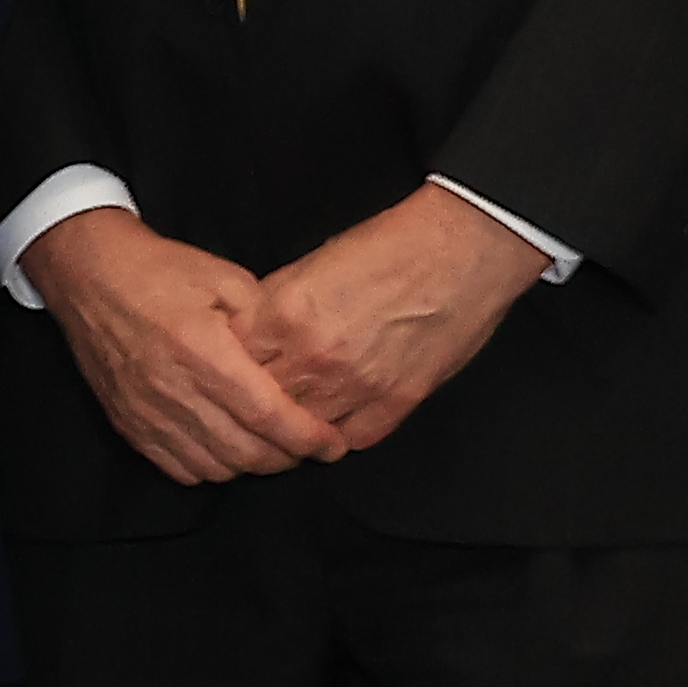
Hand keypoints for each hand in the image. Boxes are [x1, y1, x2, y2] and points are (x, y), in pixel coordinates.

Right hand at [32, 207, 346, 490]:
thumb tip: (299, 363)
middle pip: (246, 452)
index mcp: (203, 350)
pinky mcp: (128, 424)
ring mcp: (147, 413)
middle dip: (288, 458)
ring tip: (271, 448)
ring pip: (216, 468)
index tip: (333, 444)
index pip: (268, 415)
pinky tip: (227, 450)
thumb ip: (267, 323)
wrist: (89, 275)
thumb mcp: (228, 279)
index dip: (308, 438)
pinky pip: (180, 469)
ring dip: (252, 466)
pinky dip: (213, 469)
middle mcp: (173, 390)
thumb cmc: (160, 271)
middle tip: (309, 447)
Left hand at [234, 186, 548, 453]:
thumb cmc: (390, 246)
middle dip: (250, 405)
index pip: (229, 361)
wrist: (464, 249)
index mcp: (286, 314)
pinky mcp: (396, 402)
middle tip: (248, 408)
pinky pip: (350, 440)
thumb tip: (248, 332)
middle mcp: (315, 356)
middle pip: (258, 402)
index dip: (224, 368)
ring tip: (285, 424)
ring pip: (300, 431)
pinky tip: (329, 427)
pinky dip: (336, 436)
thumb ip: (274, 303)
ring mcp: (356, 385)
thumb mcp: (311, 262)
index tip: (225, 372)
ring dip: (291, 428)